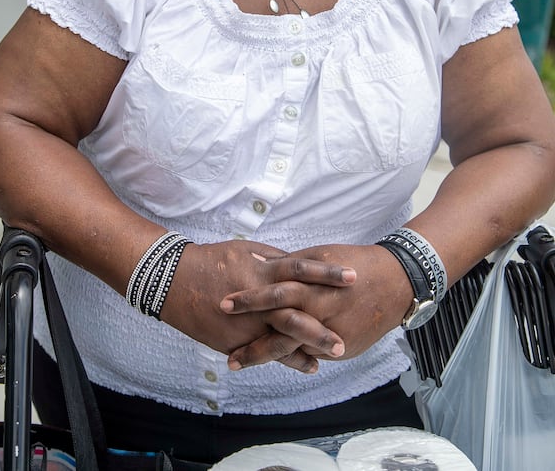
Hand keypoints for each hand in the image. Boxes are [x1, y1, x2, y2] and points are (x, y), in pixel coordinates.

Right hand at [160, 240, 356, 372]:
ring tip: (335, 352)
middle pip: (296, 312)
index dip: (328, 273)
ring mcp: (246, 322)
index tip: (354, 276)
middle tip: (349, 333)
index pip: (302, 269)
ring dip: (309, 347)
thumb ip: (275, 260)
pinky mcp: (235, 340)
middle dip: (323, 323)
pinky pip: (265, 353)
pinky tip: (307, 364)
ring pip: (283, 338)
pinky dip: (286, 359)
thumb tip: (301, 263)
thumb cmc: (214, 260)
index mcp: (262, 270)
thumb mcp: (246, 251)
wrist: (175, 281)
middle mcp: (257, 298)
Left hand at [219, 244, 412, 368]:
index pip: (275, 294)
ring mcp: (333, 335)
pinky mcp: (344, 349)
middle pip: (281, 334)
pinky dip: (293, 358)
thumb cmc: (353, 262)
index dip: (249, 300)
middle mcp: (322, 314)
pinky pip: (312, 355)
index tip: (223, 304)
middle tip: (228, 358)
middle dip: (253, 346)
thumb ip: (288, 265)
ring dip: (268, 358)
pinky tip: (273, 361)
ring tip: (240, 363)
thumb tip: (257, 263)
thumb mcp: (319, 256)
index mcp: (313, 286)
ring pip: (295, 351)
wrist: (396, 282)